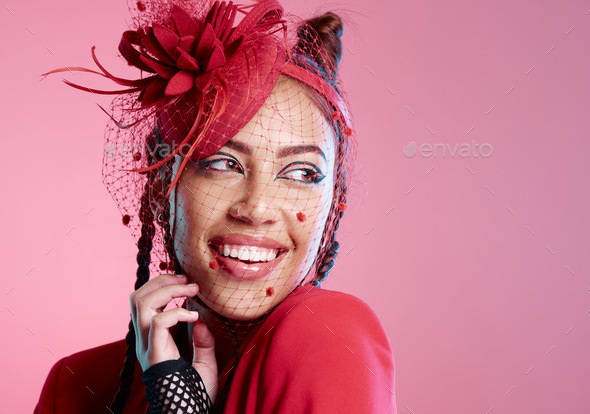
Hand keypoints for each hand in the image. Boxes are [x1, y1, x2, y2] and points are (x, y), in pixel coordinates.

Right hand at [130, 273, 218, 401]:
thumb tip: (202, 324)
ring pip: (141, 304)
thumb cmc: (197, 394)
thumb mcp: (205, 364)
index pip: (143, 302)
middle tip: (187, 279)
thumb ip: (203, 343)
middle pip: (137, 297)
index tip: (186, 281)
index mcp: (153, 339)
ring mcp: (147, 346)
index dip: (160, 285)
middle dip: (161, 281)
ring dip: (168, 289)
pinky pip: (158, 322)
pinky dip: (176, 312)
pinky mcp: (154, 353)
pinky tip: (194, 317)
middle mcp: (144, 340)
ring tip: (192, 289)